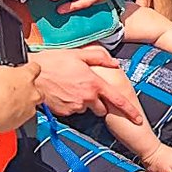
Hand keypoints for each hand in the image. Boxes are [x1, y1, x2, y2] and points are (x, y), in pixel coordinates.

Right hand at [0, 27, 41, 135]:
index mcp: (26, 76)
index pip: (35, 67)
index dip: (29, 66)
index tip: (24, 66)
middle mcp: (30, 93)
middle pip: (38, 88)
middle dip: (29, 87)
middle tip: (14, 85)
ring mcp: (26, 110)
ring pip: (31, 105)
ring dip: (22, 102)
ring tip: (6, 100)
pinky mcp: (17, 125)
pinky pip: (20, 119)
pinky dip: (13, 116)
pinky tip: (0, 114)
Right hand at [30, 46, 144, 122]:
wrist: (33, 76)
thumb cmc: (54, 62)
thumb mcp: (78, 53)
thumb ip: (99, 57)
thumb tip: (114, 62)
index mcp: (93, 83)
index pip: (117, 100)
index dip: (130, 110)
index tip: (138, 118)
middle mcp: (87, 97)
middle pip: (101, 107)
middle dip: (99, 102)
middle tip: (88, 89)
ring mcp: (75, 106)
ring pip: (86, 108)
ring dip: (84, 101)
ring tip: (72, 86)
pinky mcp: (65, 112)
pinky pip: (74, 110)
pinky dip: (72, 103)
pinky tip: (64, 92)